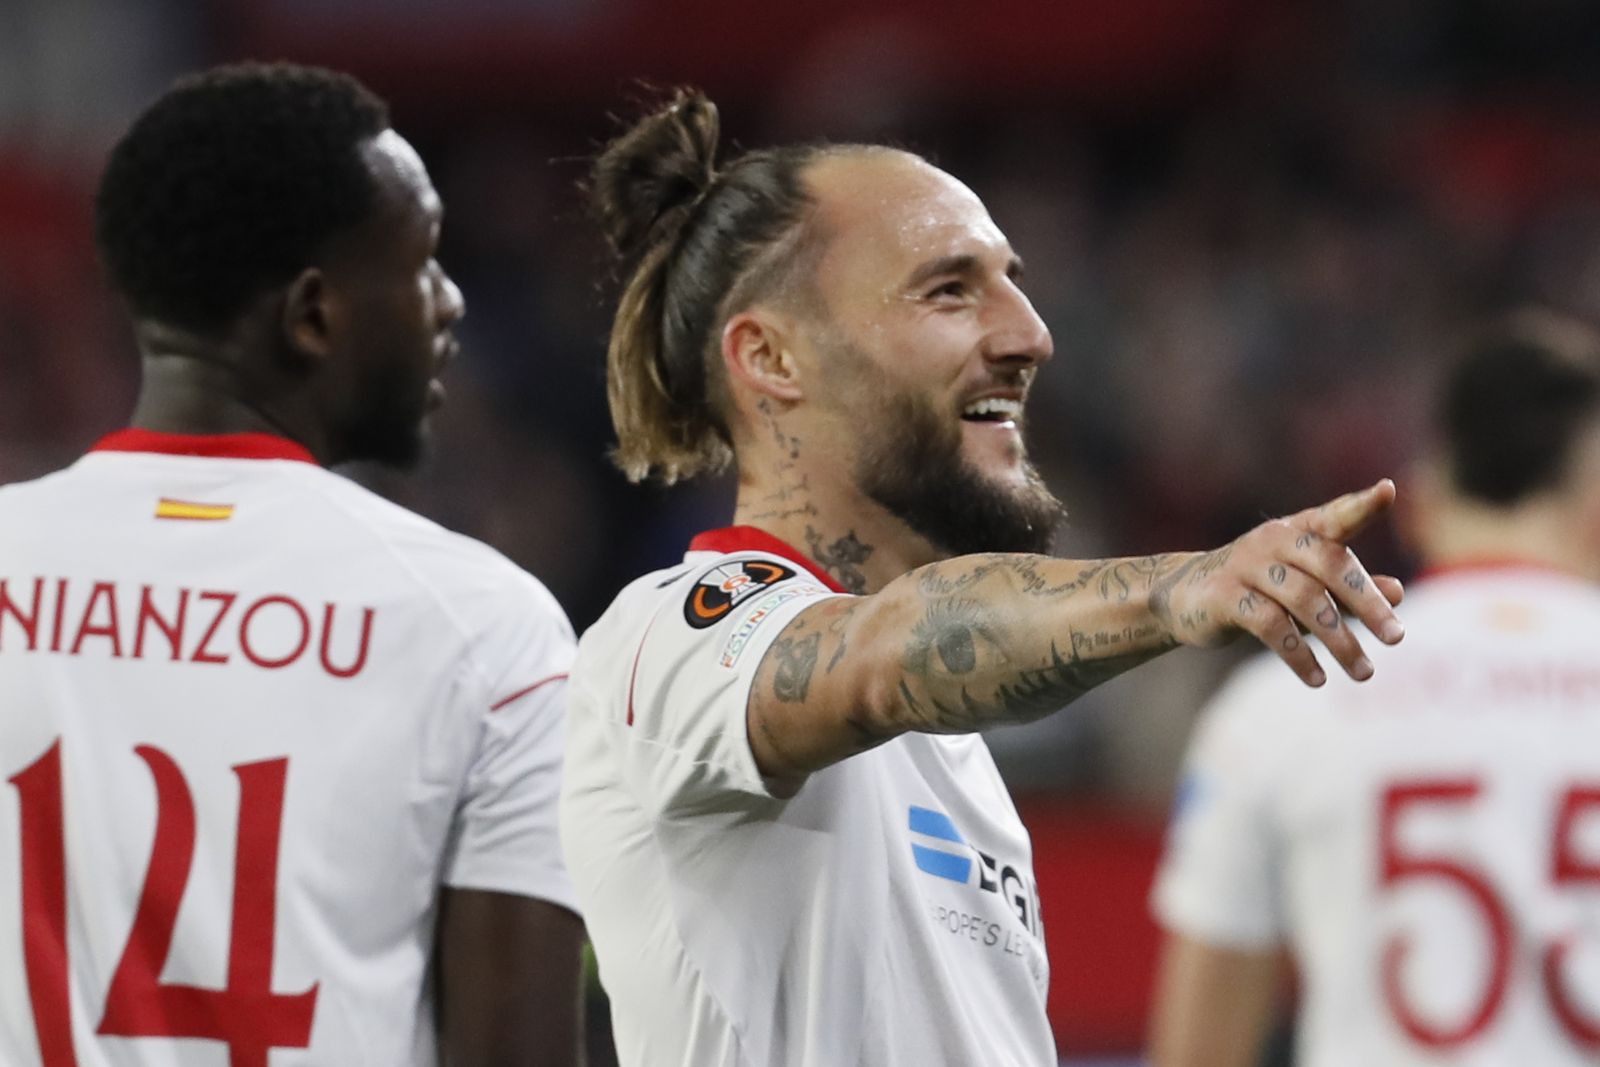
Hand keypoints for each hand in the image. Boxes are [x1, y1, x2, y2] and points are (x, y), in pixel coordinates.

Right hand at [1152, 479, 1405, 685]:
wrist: (1184, 595)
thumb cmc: (1257, 586)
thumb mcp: (1305, 584)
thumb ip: (1348, 589)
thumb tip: (1400, 593)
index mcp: (1297, 530)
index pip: (1334, 516)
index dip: (1361, 505)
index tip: (1388, 491)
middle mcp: (1273, 540)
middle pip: (1328, 563)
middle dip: (1366, 601)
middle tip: (1397, 637)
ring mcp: (1246, 566)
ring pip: (1304, 601)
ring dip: (1339, 640)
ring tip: (1364, 671)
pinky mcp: (1225, 596)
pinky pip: (1270, 627)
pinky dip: (1298, 655)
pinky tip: (1317, 678)